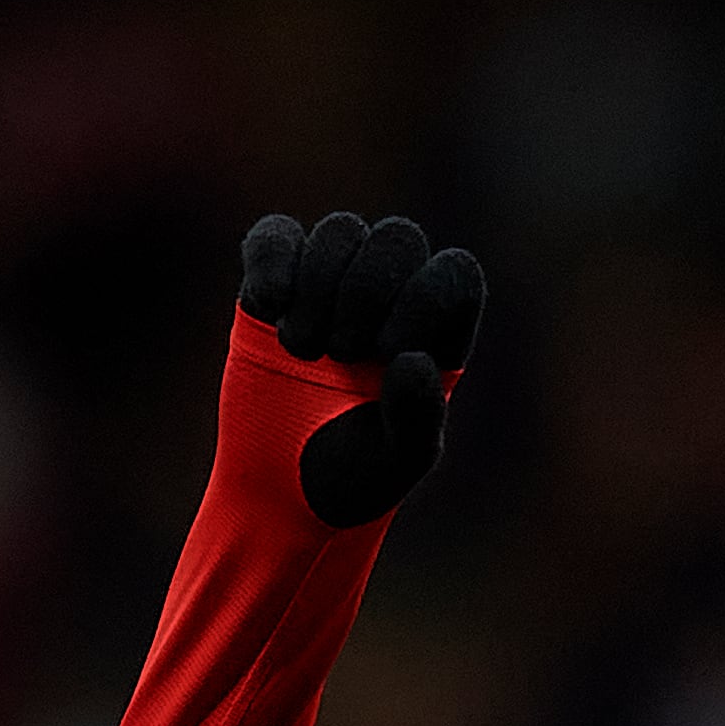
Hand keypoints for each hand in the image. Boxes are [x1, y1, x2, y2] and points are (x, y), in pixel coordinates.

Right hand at [237, 211, 486, 525]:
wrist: (280, 494)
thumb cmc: (352, 477)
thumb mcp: (397, 461)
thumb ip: (417, 417)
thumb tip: (411, 359)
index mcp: (436, 331)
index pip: (455, 272)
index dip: (425, 297)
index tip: (388, 352)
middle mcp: (391, 297)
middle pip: (398, 238)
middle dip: (367, 288)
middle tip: (341, 353)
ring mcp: (331, 286)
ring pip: (341, 231)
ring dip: (320, 284)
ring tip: (302, 349)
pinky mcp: (274, 286)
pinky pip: (276, 237)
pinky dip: (271, 261)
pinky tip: (269, 307)